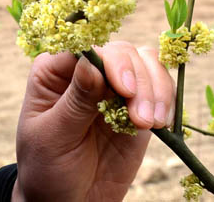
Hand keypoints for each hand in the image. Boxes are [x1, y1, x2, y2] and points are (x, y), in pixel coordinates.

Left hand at [11, 42, 174, 201]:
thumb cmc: (46, 167)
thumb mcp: (54, 135)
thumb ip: (75, 101)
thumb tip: (92, 62)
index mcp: (55, 70)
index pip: (86, 47)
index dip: (110, 60)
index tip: (124, 89)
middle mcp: (86, 69)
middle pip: (121, 52)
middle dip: (138, 80)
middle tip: (141, 119)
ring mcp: (113, 86)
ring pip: (145, 63)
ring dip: (155, 89)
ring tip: (151, 124)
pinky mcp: (136, 105)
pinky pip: (159, 88)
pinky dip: (166, 99)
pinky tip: (160, 123)